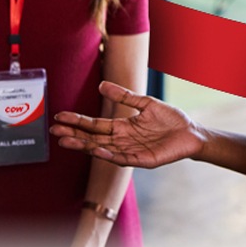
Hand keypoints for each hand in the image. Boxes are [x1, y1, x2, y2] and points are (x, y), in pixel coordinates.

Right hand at [50, 81, 203, 167]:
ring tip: (66, 141)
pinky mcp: (143, 160)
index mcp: (122, 127)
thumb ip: (124, 96)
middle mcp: (123, 140)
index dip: (77, 121)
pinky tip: (96, 149)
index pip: (94, 125)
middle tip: (54, 130)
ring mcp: (131, 151)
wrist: (191, 132)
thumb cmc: (170, 119)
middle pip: (93, 138)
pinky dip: (109, 155)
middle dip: (74, 134)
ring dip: (85, 146)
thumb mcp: (146, 103)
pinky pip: (122, 159)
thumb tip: (102, 85)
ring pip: (102, 149)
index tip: (59, 116)